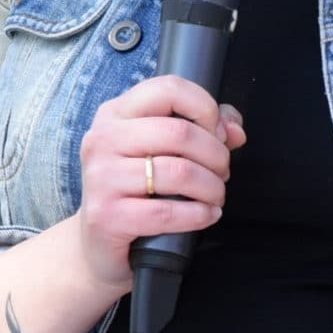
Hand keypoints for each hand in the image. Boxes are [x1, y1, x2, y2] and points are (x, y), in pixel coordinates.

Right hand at [74, 74, 246, 293]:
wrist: (98, 243)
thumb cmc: (135, 190)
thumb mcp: (160, 151)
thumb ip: (202, 129)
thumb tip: (234, 129)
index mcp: (115, 113)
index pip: (168, 89)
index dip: (205, 108)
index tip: (218, 133)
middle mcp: (103, 139)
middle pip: (180, 133)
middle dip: (216, 155)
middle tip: (222, 172)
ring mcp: (101, 177)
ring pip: (179, 172)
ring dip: (212, 187)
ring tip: (216, 195)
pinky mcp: (107, 215)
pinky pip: (168, 212)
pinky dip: (199, 214)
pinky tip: (208, 214)